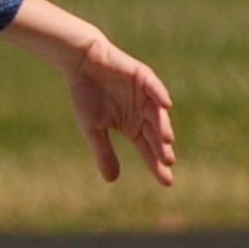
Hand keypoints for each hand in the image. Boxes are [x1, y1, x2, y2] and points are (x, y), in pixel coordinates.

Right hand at [66, 35, 174, 185]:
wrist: (82, 65)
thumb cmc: (86, 95)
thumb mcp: (93, 129)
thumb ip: (104, 152)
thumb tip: (112, 180)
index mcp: (132, 126)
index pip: (148, 149)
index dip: (156, 164)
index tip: (167, 182)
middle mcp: (143, 113)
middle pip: (156, 135)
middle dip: (162, 149)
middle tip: (167, 162)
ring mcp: (146, 96)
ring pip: (158, 114)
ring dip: (162, 126)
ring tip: (166, 140)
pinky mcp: (144, 78)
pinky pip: (155, 88)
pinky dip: (160, 96)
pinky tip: (165, 106)